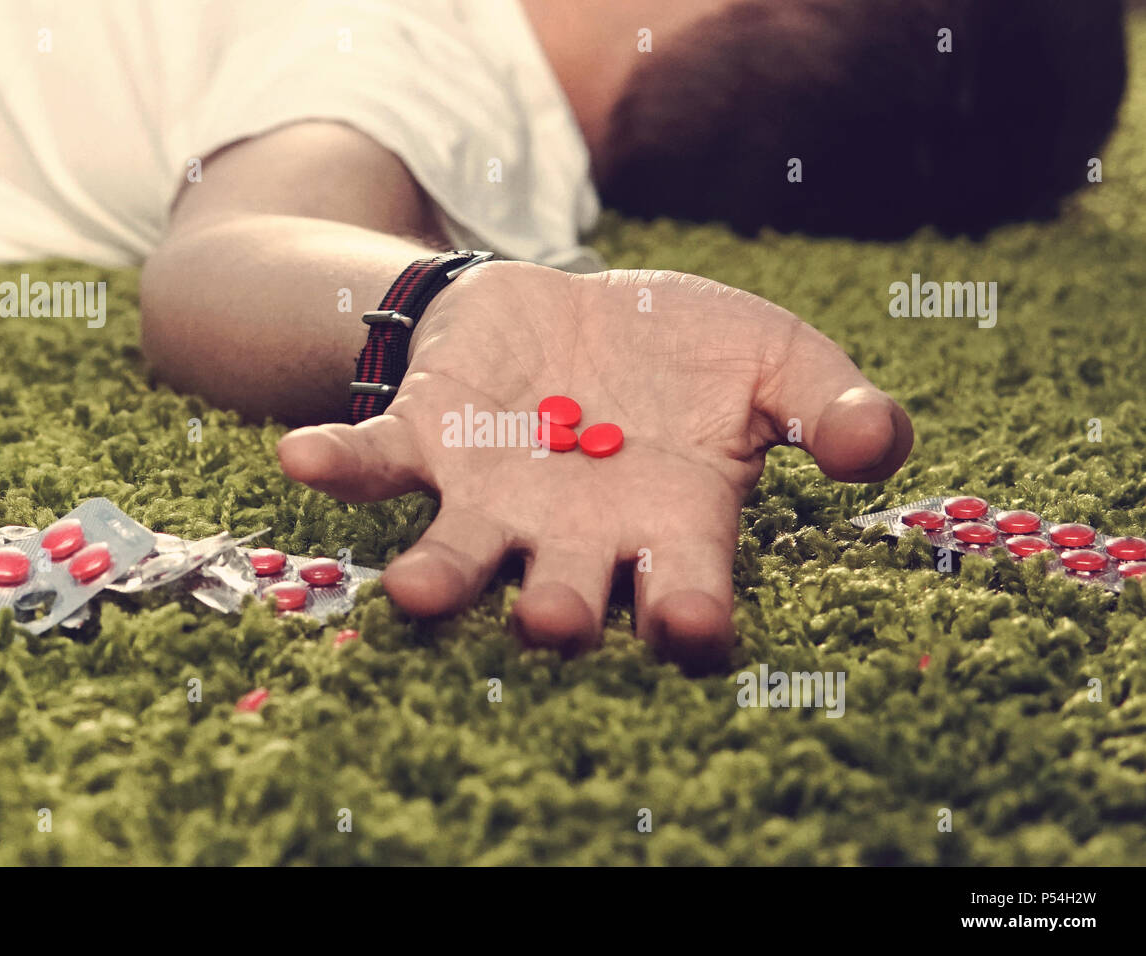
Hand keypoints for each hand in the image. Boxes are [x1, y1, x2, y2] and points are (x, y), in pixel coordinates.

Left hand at [278, 261, 912, 672]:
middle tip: (555, 620)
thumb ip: (827, 402)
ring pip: (461, 556)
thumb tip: (878, 443)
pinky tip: (297, 458)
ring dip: (439, 578)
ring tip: (412, 591)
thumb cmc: (683, 350)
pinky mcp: (430, 439)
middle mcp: (574, 534)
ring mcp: (494, 494)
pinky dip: (340, 464)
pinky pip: (378, 462)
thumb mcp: (772, 357)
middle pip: (565, 595)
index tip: (692, 630)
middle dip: (559, 612)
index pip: (684, 593)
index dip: (689, 616)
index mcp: (668, 525)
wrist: (583, 304)